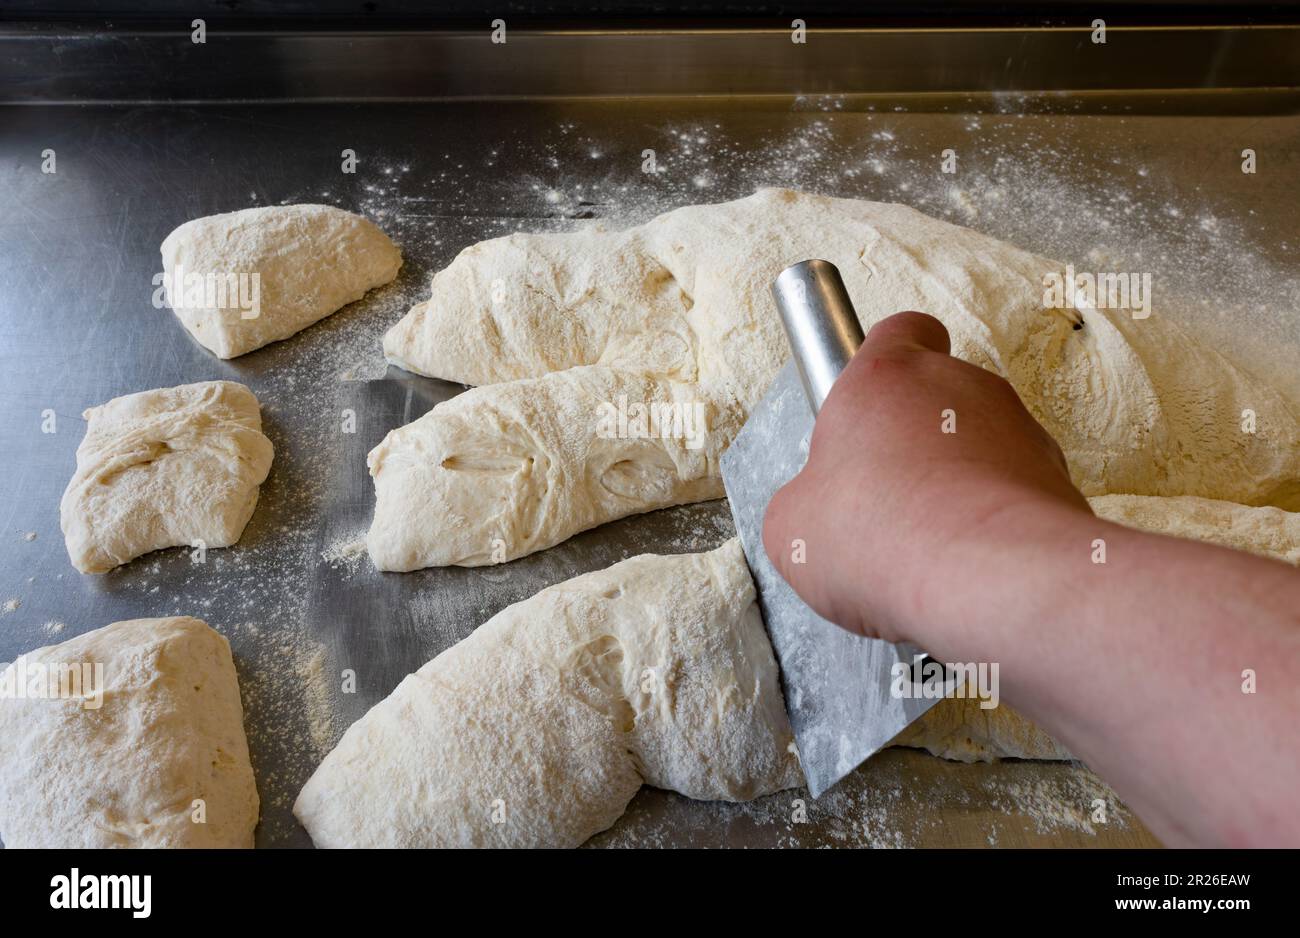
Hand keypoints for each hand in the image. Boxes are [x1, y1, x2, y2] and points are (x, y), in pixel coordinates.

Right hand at [763, 311, 1090, 643]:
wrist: (988, 579)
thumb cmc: (887, 536)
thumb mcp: (793, 524)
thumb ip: (806, 498)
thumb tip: (815, 514)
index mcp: (887, 377)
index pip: (896, 332)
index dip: (880, 362)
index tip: (861, 399)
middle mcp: (959, 387)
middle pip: (937, 396)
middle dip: (914, 442)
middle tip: (885, 495)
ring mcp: (1016, 428)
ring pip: (981, 445)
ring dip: (957, 483)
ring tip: (927, 543)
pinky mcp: (1055, 477)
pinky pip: (1015, 492)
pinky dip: (994, 520)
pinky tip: (967, 564)